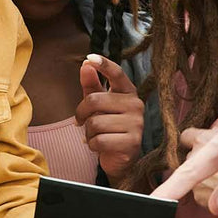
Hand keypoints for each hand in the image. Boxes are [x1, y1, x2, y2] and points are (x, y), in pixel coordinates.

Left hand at [77, 54, 144, 181]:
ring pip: (95, 122)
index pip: (116, 73)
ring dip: (88, 132)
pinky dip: (92, 145)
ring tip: (96, 136)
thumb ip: (92, 85)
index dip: (103, 64)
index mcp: (128, 92)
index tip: (90, 57)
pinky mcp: (132, 142)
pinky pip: (99, 140)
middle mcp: (136, 105)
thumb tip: (86, 65)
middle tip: (81, 121)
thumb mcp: (99, 105)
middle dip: (81, 113)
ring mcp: (136, 124)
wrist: (122, 160)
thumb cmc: (109, 128)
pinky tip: (100, 146)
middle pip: (94, 100)